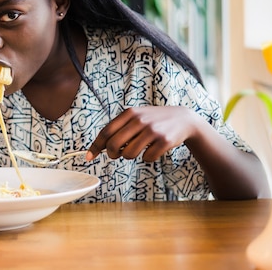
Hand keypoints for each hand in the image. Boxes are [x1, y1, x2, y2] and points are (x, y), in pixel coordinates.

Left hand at [86, 106, 203, 161]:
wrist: (182, 119)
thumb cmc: (153, 120)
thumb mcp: (136, 117)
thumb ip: (119, 128)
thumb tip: (100, 147)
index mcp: (129, 113)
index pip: (106, 132)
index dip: (96, 146)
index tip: (89, 157)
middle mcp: (139, 120)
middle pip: (114, 145)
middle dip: (112, 154)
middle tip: (116, 155)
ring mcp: (152, 130)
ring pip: (129, 154)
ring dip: (130, 156)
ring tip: (137, 149)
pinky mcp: (164, 141)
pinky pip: (147, 158)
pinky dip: (147, 158)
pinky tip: (153, 150)